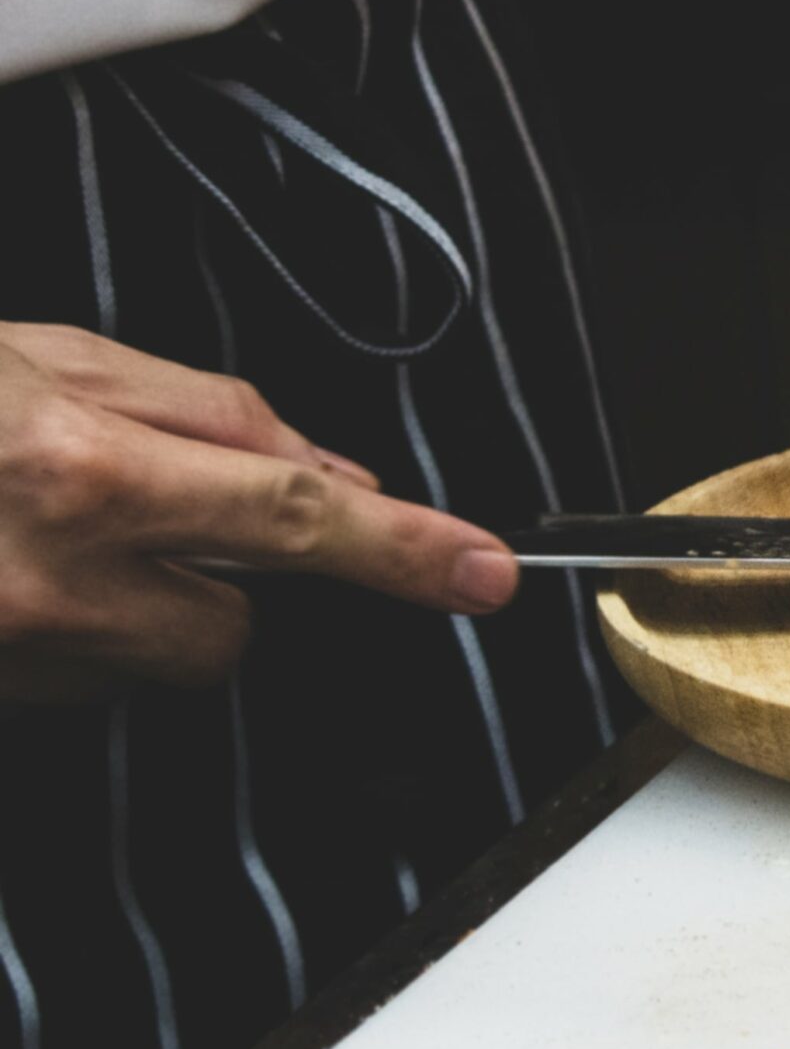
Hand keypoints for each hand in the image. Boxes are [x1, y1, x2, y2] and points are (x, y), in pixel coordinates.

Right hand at [0, 323, 519, 702]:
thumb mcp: (54, 362)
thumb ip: (209, 416)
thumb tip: (329, 473)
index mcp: (81, 472)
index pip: (293, 518)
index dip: (401, 549)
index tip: (483, 572)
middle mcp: (49, 580)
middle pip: (231, 630)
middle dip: (223, 582)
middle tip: (140, 512)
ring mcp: (11, 654)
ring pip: (149, 667)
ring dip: (134, 610)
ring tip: (41, 533)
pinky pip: (74, 686)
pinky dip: (66, 636)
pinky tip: (12, 571)